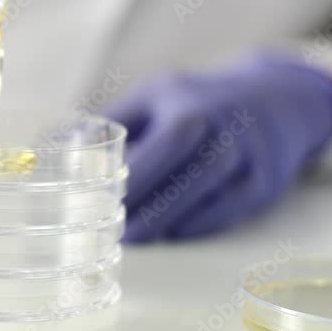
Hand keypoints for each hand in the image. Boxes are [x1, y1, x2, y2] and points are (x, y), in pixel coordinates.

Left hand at [105, 54, 331, 241]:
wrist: (273, 99)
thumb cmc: (196, 101)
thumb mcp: (154, 95)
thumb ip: (111, 122)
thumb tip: (58, 149)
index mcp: (190, 106)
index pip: (161, 146)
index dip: (133, 177)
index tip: (102, 197)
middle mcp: (225, 130)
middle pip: (185, 177)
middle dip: (147, 207)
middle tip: (115, 228)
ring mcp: (249, 158)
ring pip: (207, 197)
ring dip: (169, 220)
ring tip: (135, 235)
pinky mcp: (264, 183)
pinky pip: (230, 211)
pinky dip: (199, 224)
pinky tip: (173, 231)